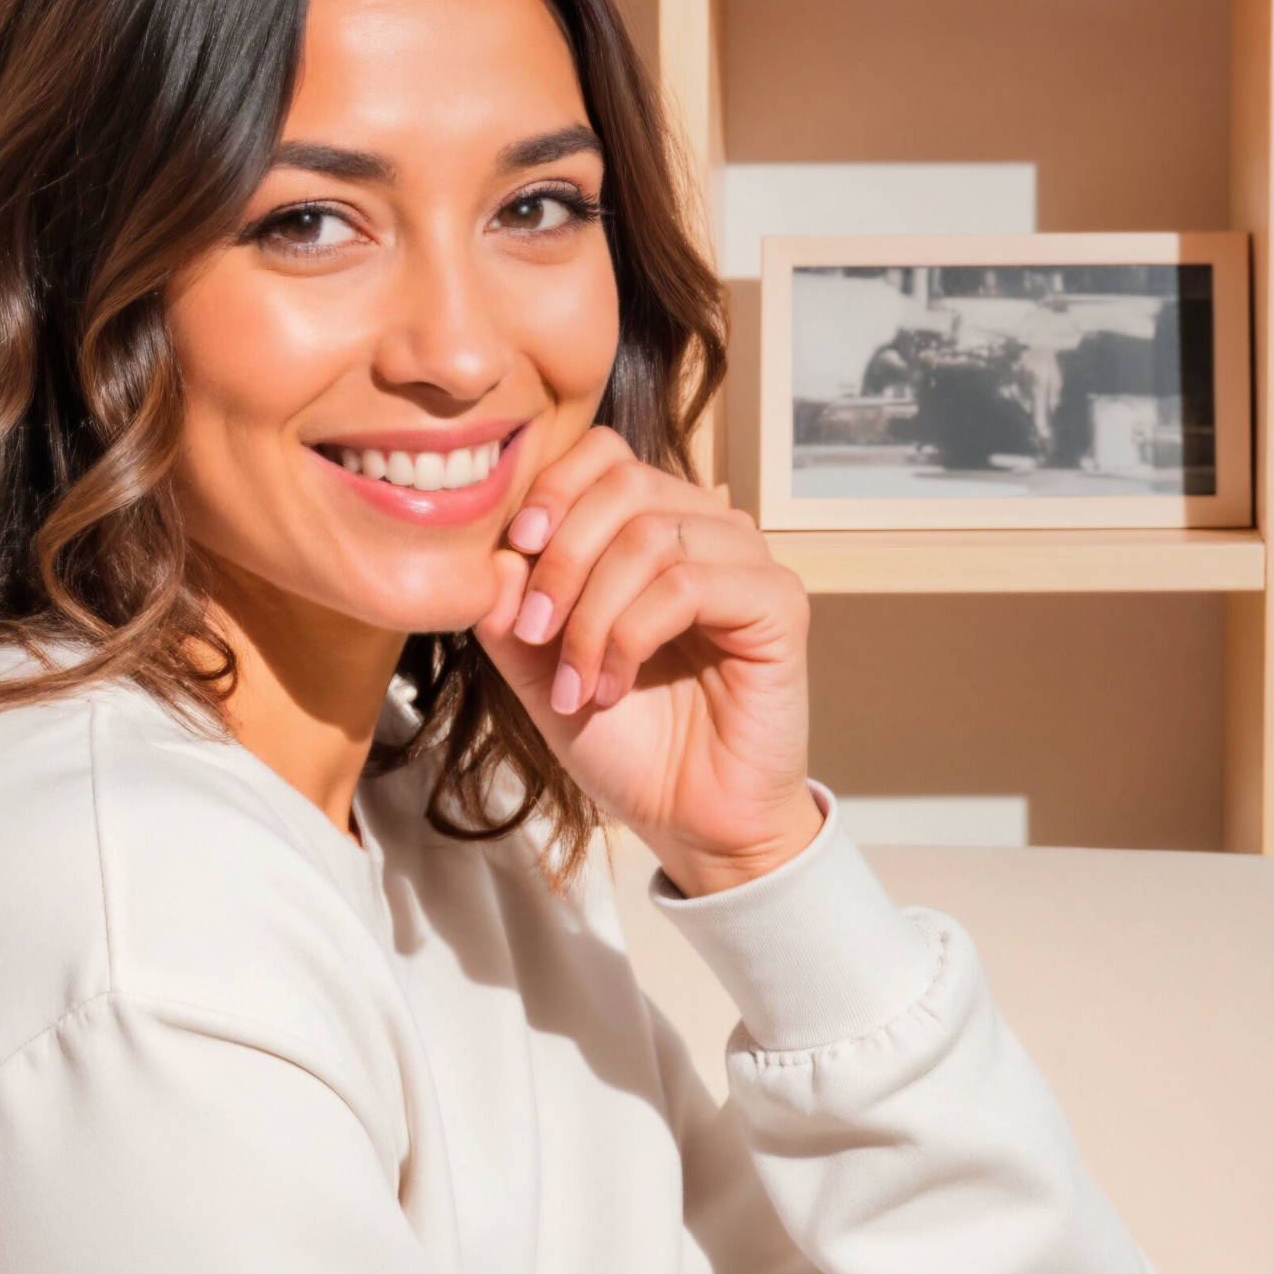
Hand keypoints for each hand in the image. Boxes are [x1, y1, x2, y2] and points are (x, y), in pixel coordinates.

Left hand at [473, 428, 818, 895]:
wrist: (686, 819)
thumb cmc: (624, 740)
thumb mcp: (537, 667)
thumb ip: (508, 607)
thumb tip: (494, 552)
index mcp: (654, 527)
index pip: (605, 454)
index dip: (553, 489)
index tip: (514, 550)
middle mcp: (706, 530)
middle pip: (624, 484)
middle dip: (561, 560)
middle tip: (532, 633)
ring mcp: (748, 562)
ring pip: (650, 536)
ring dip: (592, 615)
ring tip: (575, 683)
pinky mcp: (779, 603)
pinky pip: (688, 584)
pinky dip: (632, 636)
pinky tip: (614, 686)